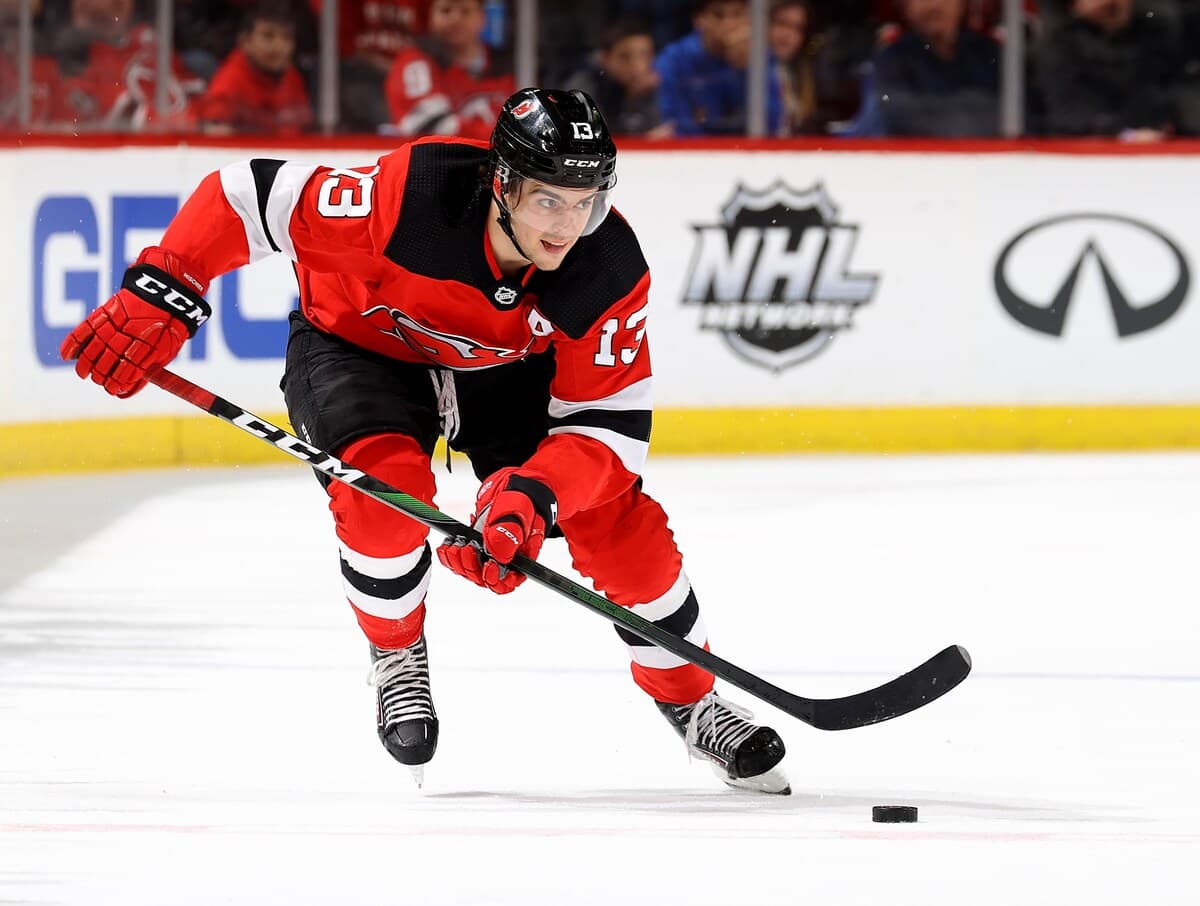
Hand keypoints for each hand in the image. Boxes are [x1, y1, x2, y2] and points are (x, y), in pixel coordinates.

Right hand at [60, 246, 210, 397]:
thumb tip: (127, 392)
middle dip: (102, 376)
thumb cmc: (169, 324)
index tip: (114, 390)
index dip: (118, 384)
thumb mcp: (168, 350)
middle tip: (99, 381)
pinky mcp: (105, 312)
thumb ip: (148, 370)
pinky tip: (66, 355)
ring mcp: (115, 324)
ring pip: (94, 349)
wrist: (168, 290)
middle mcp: (129, 337)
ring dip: (85, 364)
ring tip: (83, 374)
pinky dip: (73, 343)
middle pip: (108, 362)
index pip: (128, 372)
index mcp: (149, 348)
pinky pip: (84, 329)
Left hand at [436, 468, 556, 593]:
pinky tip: (448, 544)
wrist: (514, 484)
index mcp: (522, 555)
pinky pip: (458, 560)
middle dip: (472, 567)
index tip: (488, 564)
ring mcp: (488, 553)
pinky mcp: (474, 546)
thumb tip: (499, 555)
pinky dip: (449, 555)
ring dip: (458, 562)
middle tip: (468, 548)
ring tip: (457, 544)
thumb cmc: (523, 496)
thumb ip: (510, 530)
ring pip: (470, 571)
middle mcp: (505, 559)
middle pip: (485, 579)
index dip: (496, 579)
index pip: (509, 582)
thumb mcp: (518, 508)